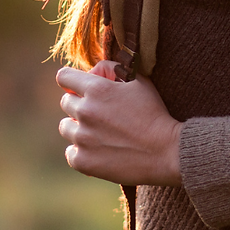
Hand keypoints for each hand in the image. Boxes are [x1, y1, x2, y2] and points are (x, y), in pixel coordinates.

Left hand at [56, 62, 182, 186]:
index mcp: (96, 89)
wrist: (166, 151)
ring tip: (99, 133)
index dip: (71, 81)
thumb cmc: (154, 113)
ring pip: (65, 127)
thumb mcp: (139, 81)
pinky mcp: (83, 161)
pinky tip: (98, 150)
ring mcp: (82, 138)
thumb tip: (94, 70)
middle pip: (65, 102)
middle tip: (99, 113)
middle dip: (79, 104)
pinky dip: (81, 152)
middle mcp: (85, 112)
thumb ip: (113, 68)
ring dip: (78, 128)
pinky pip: (70, 152)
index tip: (78, 88)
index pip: (63, 77)